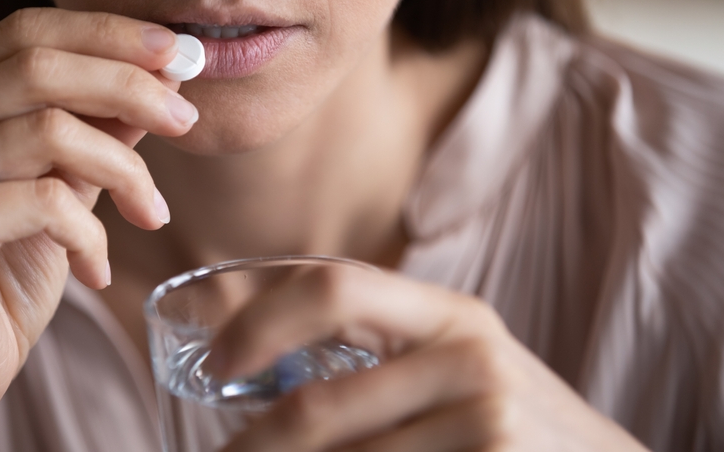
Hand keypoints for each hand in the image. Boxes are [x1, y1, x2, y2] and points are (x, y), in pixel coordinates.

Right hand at [0, 8, 196, 450]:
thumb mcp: (60, 191)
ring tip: (151, 214)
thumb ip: (94, 132)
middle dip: (129, 84)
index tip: (179, 53)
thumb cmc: (3, 281)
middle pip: (36, 65)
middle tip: (186, 120)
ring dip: (124, 170)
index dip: (108, 34)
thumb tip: (160, 78)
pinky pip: (46, 200)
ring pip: (48, 129)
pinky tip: (96, 271)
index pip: (25, 33)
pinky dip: (91, 235)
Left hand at [211, 266, 648, 451]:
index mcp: (447, 312)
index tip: (215, 360)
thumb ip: (379, 348)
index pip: (331, 287)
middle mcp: (469, 355)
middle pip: (320, 403)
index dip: (258, 321)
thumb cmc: (508, 416)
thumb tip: (258, 362)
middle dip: (256, 442)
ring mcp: (486, 417)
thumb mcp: (454, 361)